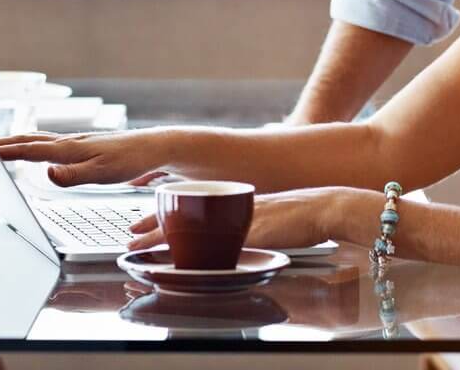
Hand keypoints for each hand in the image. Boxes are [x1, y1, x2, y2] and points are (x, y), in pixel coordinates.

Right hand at [0, 129, 173, 186]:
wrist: (152, 148)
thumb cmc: (130, 161)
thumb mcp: (103, 174)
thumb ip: (73, 176)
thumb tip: (46, 174)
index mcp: (69, 149)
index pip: (31, 149)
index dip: (7, 151)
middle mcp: (69, 143)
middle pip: (30, 140)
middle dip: (6, 143)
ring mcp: (76, 144)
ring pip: (40, 140)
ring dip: (19, 143)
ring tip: (3, 147)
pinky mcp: (83, 147)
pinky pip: (51, 144)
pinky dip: (35, 146)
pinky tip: (38, 152)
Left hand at [125, 187, 349, 251]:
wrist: (328, 207)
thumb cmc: (304, 213)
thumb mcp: (270, 212)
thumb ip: (250, 218)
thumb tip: (238, 230)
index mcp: (232, 203)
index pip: (190, 206)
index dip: (165, 215)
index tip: (143, 221)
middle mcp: (231, 208)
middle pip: (185, 217)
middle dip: (155, 227)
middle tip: (131, 234)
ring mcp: (239, 219)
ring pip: (193, 228)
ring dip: (165, 238)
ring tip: (140, 243)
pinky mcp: (252, 232)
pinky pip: (217, 243)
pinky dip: (197, 250)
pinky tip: (181, 256)